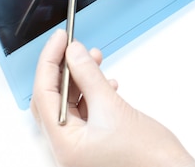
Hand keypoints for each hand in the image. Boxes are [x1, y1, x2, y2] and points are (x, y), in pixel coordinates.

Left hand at [31, 29, 194, 166]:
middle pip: (53, 100)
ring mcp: (82, 148)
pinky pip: (85, 113)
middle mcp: (68, 149)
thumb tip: (73, 53)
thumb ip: (89, 76)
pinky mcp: (96, 144)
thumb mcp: (113, 107)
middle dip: (62, 70)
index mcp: (65, 145)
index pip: (44, 95)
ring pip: (70, 105)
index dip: (49, 62)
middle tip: (70, 45)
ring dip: (79, 79)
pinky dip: (92, 93)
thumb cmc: (149, 157)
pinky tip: (106, 83)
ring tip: (93, 59)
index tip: (60, 39)